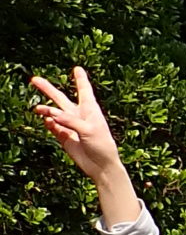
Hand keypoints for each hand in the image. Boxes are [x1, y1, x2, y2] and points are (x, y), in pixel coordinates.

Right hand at [30, 68, 137, 225]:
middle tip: (34, 80)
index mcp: (90, 110)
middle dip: (48, 89)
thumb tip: (52, 115)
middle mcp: (79, 116)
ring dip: (45, 110)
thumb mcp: (89, 130)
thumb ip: (71, 121)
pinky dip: (49, 124)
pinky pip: (53, 127)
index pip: (84, 91)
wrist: (101, 166)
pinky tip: (47, 121)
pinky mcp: (65, 137)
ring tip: (38, 109)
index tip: (77, 68)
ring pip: (54, 113)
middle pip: (61, 99)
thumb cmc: (102, 145)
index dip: (80, 79)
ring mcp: (70, 126)